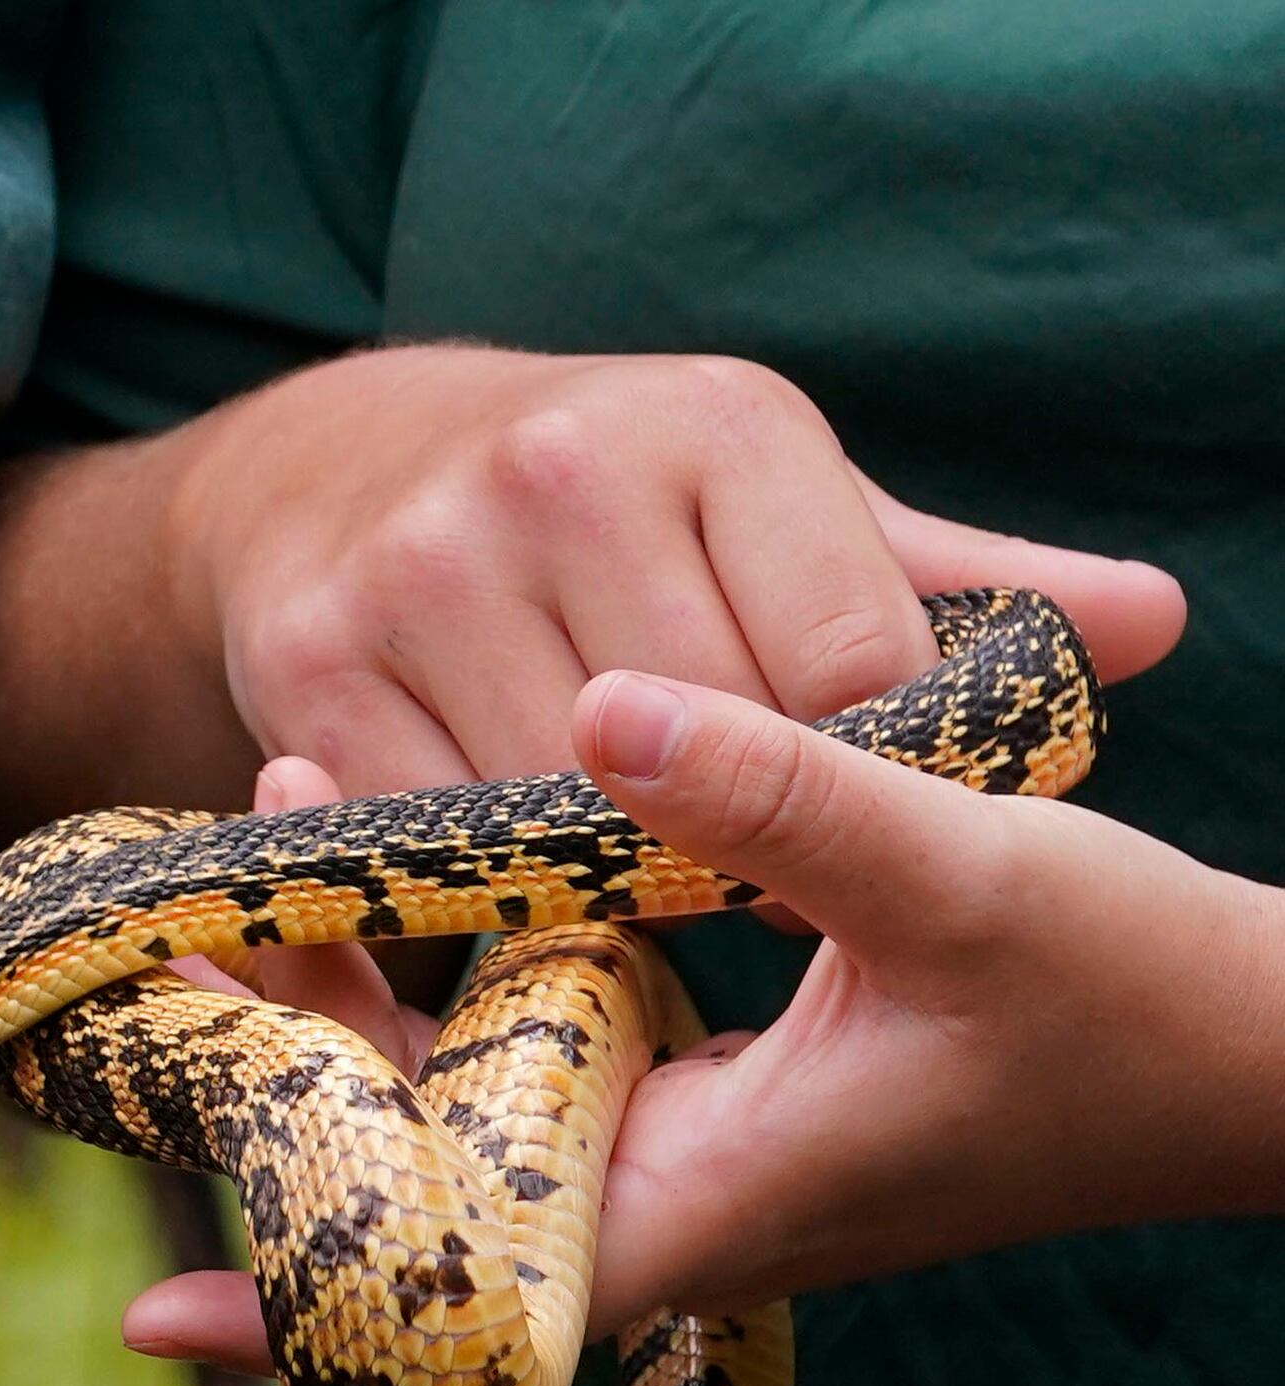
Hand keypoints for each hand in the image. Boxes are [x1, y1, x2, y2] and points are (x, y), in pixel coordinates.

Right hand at [0, 346, 1183, 915]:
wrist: (341, 470)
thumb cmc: (618, 516)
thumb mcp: (789, 516)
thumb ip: (956, 591)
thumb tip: (1152, 628)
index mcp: (721, 425)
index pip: (846, 663)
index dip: (857, 777)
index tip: (840, 826)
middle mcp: (562, 474)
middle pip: (704, 746)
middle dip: (729, 836)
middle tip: (735, 885)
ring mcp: (419, 568)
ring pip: (558, 808)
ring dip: (600, 875)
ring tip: (628, 877)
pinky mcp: (308, 665)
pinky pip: (426, 836)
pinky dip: (476, 877)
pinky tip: (511, 866)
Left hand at [116, 678, 1284, 1368]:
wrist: (1273, 1049)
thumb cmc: (1142, 991)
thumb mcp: (962, 872)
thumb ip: (778, 798)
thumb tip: (596, 709)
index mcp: (698, 1203)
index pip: (450, 1293)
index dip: (296, 1302)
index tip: (142, 1313)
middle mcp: (667, 1205)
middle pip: (411, 1180)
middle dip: (280, 1071)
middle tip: (165, 933)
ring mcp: (685, 1154)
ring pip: (463, 1109)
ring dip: (358, 1004)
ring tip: (261, 848)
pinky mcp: (714, 1094)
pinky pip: (537, 1058)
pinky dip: (461, 980)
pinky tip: (400, 871)